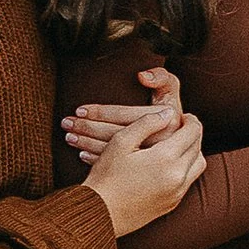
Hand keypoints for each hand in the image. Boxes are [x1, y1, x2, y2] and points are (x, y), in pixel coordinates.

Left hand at [63, 66, 181, 161]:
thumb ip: (162, 78)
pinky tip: (82, 154)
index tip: (79, 110)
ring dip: (87, 143)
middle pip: (116, 134)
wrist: (182, 146)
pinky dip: (96, 160)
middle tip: (66, 123)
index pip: (126, 115)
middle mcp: (160, 142)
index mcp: (165, 120)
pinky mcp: (142, 172)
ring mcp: (151, 160)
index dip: (101, 112)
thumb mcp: (171, 91)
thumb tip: (142, 76)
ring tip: (69, 136)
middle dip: (87, 128)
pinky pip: (116, 167)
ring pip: (113, 151)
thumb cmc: (170, 111)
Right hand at [83, 108, 204, 231]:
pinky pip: (189, 181)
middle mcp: (177, 177)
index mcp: (166, 158)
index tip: (181, 116)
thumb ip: (146, 123)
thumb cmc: (106, 177)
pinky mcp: (172, 204)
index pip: (192, 132)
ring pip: (198, 166)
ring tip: (176, 144)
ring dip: (192, 152)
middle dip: (192, 134)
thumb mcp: (121, 142)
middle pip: (198, 147)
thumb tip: (168, 113)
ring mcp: (177, 193)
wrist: (99, 213)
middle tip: (180, 126)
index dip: (189, 120)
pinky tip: (169, 164)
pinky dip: (186, 168)